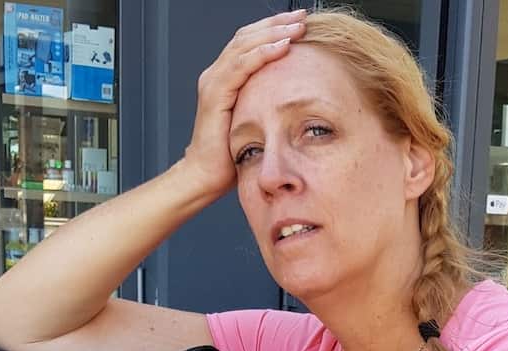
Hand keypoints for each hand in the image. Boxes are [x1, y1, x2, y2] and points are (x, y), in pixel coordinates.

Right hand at [179, 9, 306, 196]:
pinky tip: (282, 46)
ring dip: (273, 33)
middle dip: (276, 23)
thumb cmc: (230, 154)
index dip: (274, 28)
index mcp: (226, 77)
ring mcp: (213, 83)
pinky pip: (241, 66)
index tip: (299, 22)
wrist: (206, 177)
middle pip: (247, 35)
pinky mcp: (215, 95)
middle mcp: (216, 74)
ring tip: (297, 27)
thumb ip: (266, 102)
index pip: (250, 41)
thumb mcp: (255, 120)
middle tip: (301, 16)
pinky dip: (262, 54)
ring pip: (244, 45)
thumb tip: (295, 95)